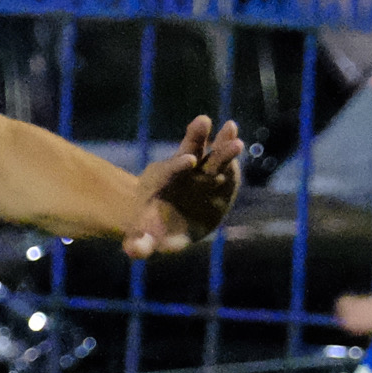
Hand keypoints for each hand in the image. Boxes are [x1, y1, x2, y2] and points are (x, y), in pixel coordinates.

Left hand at [126, 119, 248, 256]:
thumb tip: (133, 252)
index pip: (170, 169)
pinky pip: (227, 168)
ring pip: (212, 154)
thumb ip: (140, 244)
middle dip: (196, 135)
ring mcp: (202, 174)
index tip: (189, 160)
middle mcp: (182, 173)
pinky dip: (233, 158)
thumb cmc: (152, 229)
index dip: (178, 164)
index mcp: (162, 182)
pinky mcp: (219, 181)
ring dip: (222, 142)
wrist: (165, 220)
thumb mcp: (144, 239)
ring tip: (232, 126)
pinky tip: (238, 140)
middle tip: (203, 120)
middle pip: (189, 149)